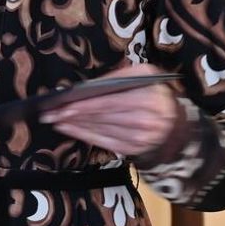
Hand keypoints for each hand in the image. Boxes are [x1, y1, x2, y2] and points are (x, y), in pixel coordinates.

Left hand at [41, 63, 182, 157]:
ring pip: (101, 130)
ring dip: (74, 126)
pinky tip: (69, 129)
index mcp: (149, 96)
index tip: (63, 103)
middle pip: (102, 117)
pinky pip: (104, 142)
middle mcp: (147, 119)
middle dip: (73, 115)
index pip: (110, 101)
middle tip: (49, 113)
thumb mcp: (144, 75)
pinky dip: (83, 135)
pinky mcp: (134, 149)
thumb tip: (87, 86)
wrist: (175, 124)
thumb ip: (118, 76)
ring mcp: (141, 137)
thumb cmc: (153, 93)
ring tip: (54, 120)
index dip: (84, 104)